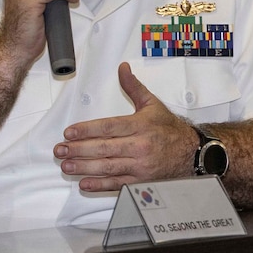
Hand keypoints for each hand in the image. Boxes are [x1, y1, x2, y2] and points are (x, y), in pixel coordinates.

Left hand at [55, 62, 197, 192]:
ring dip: (84, 167)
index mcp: (141, 125)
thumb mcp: (152, 104)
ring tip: (65, 166)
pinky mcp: (142, 181)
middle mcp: (141, 146)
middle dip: (79, 150)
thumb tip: (122, 67)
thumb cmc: (169, 128)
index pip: (109, 127)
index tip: (68, 133)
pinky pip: (119, 184)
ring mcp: (141, 165)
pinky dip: (100, 185)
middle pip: (105, 148)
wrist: (193, 153)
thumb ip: (134, 86)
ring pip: (109, 166)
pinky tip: (84, 183)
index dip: (87, 130)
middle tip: (59, 150)